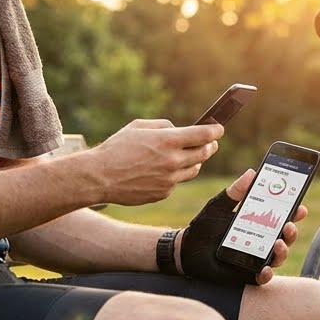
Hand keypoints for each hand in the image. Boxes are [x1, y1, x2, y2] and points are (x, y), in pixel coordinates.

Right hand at [92, 119, 221, 205]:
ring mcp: (169, 180)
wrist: (100, 177)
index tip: (219, 129)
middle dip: (210, 146)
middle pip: (204, 153)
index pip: (204, 135)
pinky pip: (176, 182)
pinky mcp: (163, 193)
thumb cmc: (117, 148)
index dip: (215, 131)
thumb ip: (163, 126)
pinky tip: (161, 171)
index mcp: (168, 141)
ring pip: (193, 170)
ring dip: (194, 161)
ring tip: (185, 156)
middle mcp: (173, 161)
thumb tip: (179, 130)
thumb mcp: (138, 126)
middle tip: (210, 142)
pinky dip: (174, 175)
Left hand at [177, 169, 307, 286]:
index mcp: (258, 222)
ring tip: (278, 243)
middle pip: (285, 237)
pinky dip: (266, 274)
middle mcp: (261, 240)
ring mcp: (256, 257)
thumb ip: (234, 192)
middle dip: (291, 231)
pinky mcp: (247, 274)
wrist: (186, 250)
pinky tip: (264, 268)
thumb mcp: (219, 206)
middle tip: (289, 224)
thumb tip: (252, 173)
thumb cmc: (205, 226)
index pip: (281, 216)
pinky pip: (262, 277)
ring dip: (282, 250)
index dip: (294, 212)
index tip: (301, 207)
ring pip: (278, 256)